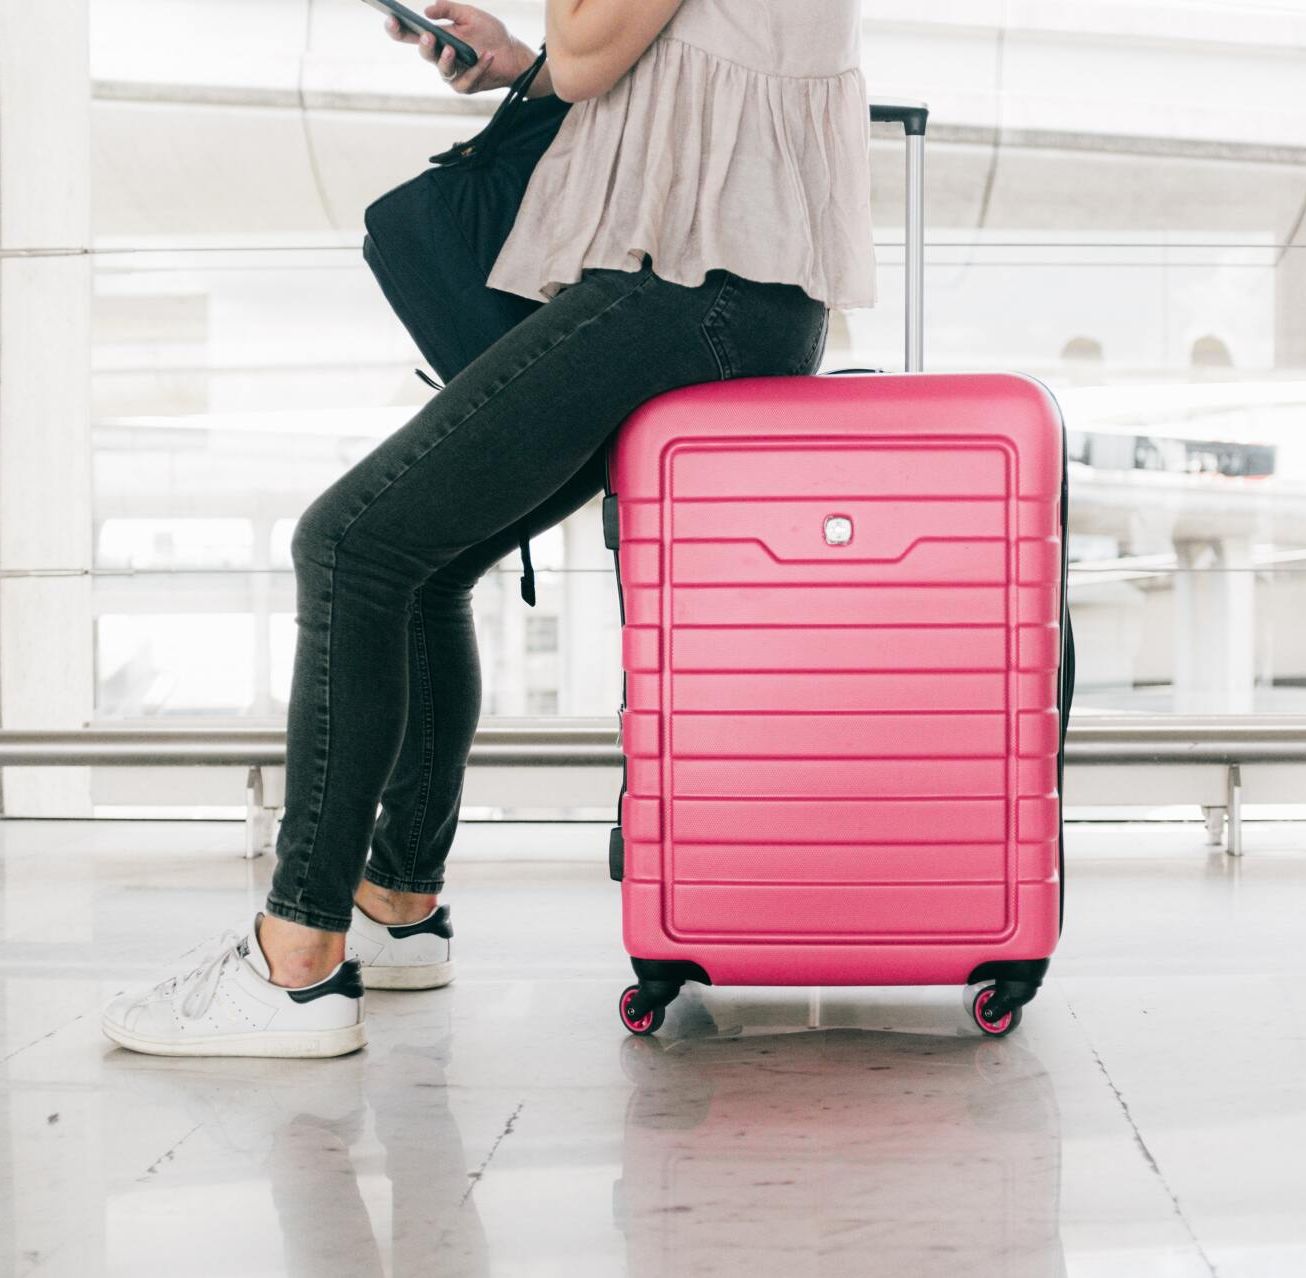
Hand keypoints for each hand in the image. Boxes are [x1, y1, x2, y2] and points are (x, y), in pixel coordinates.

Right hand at [384, 2, 536, 94]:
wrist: (512, 53)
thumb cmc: (490, 33)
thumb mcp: (470, 14)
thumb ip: (449, 9)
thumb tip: (427, 11)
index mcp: (438, 38)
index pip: (412, 35)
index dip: (398, 30)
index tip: (391, 19)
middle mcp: (441, 57)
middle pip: (425, 54)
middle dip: (425, 46)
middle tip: (428, 36)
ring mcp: (453, 74)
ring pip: (443, 70)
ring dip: (446, 60)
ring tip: (452, 48)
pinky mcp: (466, 86)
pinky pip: (467, 80)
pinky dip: (478, 67)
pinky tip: (487, 56)